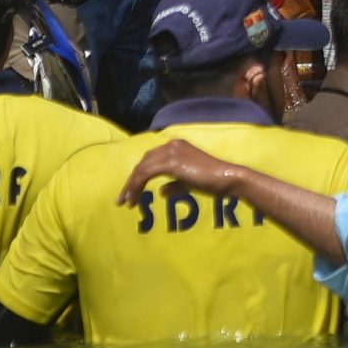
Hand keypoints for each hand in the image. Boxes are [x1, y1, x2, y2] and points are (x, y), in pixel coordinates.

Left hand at [120, 140, 240, 205]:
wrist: (224, 178)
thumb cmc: (212, 181)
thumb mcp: (189, 181)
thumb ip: (174, 184)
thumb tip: (161, 191)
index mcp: (177, 146)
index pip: (150, 159)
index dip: (138, 176)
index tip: (130, 192)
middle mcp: (171, 145)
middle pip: (142, 163)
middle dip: (131, 181)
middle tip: (123, 199)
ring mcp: (171, 152)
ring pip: (141, 169)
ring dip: (131, 186)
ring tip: (125, 202)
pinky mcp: (170, 163)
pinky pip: (145, 174)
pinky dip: (136, 186)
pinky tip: (133, 199)